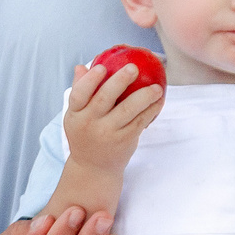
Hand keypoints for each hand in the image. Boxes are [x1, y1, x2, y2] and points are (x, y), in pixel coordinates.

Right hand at [63, 57, 163, 174]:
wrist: (93, 168)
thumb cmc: (85, 135)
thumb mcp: (75, 116)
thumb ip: (80, 91)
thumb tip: (82, 67)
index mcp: (75, 114)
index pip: (78, 94)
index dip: (90, 80)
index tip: (102, 67)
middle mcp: (89, 123)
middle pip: (104, 99)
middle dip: (120, 81)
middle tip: (133, 68)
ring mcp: (108, 133)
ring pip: (127, 110)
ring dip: (144, 96)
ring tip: (156, 87)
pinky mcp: (124, 140)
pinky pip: (139, 122)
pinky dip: (151, 110)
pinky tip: (158, 101)